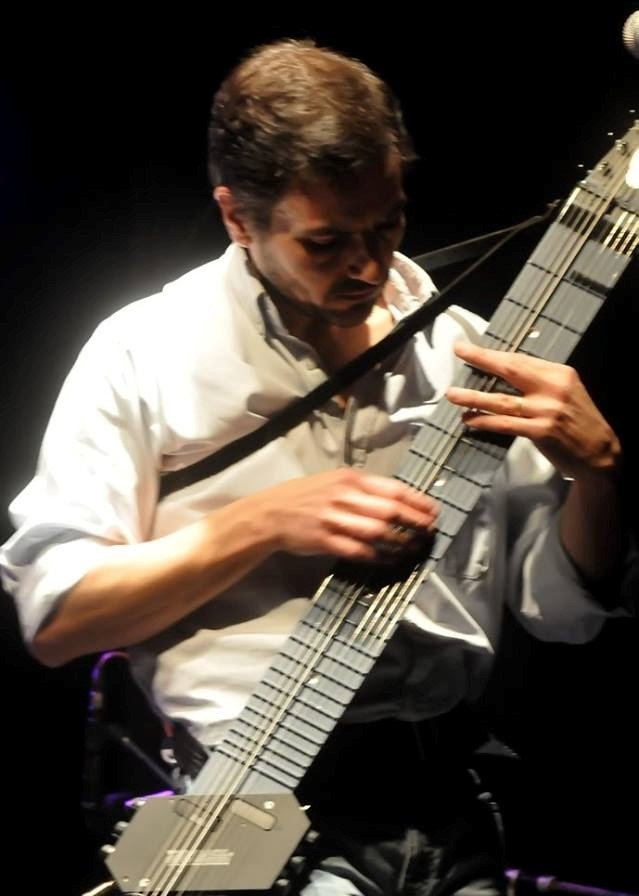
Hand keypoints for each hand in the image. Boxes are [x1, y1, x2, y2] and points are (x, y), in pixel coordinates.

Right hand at [257, 467, 437, 561]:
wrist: (272, 513)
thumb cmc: (306, 495)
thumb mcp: (334, 480)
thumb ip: (363, 487)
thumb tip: (398, 499)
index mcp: (350, 479)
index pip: (393, 489)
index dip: (418, 502)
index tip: (433, 512)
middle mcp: (345, 497)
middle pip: (390, 511)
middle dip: (416, 523)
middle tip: (429, 532)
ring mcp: (335, 520)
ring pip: (378, 532)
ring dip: (400, 542)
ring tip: (413, 548)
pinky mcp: (326, 541)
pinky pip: (359, 551)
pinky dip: (378, 557)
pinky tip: (390, 560)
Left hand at [446, 341, 620, 479]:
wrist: (600, 453)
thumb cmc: (578, 421)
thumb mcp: (566, 392)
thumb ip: (540, 382)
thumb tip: (504, 372)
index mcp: (559, 373)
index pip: (520, 359)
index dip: (493, 353)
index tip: (469, 347)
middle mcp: (553, 388)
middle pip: (511, 369)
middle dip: (482, 359)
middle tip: (459, 351)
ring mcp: (547, 411)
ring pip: (502, 400)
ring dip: (474, 397)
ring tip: (452, 394)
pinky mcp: (541, 431)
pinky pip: (506, 424)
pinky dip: (485, 421)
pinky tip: (469, 419)